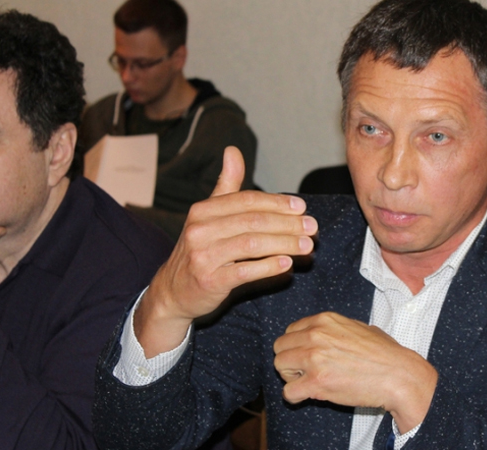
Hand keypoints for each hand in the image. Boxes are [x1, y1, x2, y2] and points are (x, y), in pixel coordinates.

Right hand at [134, 146, 317, 355]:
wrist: (174, 292)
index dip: (277, 203)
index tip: (302, 207)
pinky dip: (269, 266)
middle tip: (312, 227)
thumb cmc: (201, 249)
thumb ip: (225, 185)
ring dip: (285, 244)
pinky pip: (245, 271)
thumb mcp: (208, 215)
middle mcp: (200, 230)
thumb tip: (233, 150)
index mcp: (203, 210)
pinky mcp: (209, 281)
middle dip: (288, 224)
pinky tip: (287, 264)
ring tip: (307, 246)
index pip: (247, 201)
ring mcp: (203, 256)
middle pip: (253, 221)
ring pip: (252, 244)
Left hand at [273, 312, 437, 432]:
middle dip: (291, 361)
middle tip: (306, 371)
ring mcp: (314, 358)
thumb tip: (325, 335)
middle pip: (280, 347)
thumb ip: (335, 329)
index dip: (296, 346)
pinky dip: (296, 397)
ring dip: (291, 377)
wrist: (398, 375)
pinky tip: (311, 395)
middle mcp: (316, 335)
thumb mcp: (359, 327)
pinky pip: (288, 392)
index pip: (290, 331)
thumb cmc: (385, 353)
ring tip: (310, 382)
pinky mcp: (317, 382)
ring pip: (280, 367)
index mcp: (324, 320)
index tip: (307, 357)